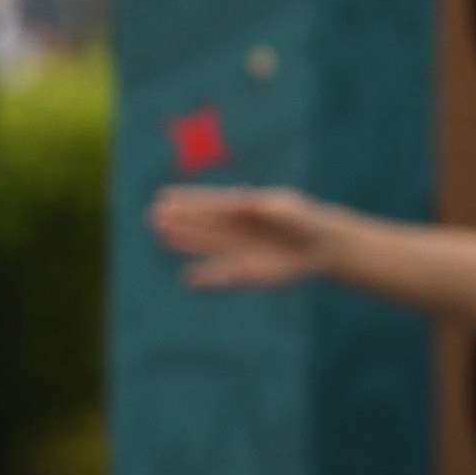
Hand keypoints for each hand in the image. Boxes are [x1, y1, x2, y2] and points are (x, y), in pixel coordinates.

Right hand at [147, 183, 339, 290]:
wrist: (321, 245)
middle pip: (203, 223)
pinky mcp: (247, 271)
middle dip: (180, 220)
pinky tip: (188, 277)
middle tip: (154, 215)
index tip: (165, 197)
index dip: (188, 200)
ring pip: (206, 244)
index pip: (210, 202)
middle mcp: (236, 227)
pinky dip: (207, 277)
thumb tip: (238, 197)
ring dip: (185, 241)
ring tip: (162, 234)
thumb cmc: (304, 219)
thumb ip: (262, 205)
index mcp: (243, 206)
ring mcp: (239, 249)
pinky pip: (222, 274)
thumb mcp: (285, 207)